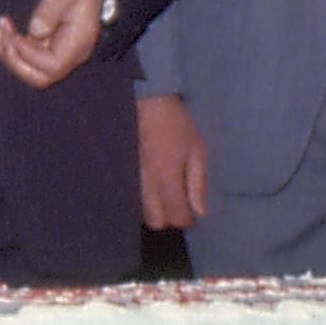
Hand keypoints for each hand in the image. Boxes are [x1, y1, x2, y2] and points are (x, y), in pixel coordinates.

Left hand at [0, 0, 115, 88]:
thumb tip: (35, 31)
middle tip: (2, 35)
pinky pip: (30, 57)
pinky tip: (4, 30)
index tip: (15, 34)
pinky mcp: (51, 44)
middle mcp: (73, 52)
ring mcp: (62, 50)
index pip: (52, 65)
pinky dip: (14, 48)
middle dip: (15, 61)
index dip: (28, 54)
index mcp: (79, 41)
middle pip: (42, 77)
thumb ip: (48, 10)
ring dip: (11, 54)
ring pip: (33, 70)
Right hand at [137, 94, 207, 230]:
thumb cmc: (177, 125)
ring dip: (156, 211)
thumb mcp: (197, 150)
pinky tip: (153, 189)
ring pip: (141, 212)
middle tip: (179, 205)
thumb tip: (200, 212)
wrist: (148, 103)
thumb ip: (198, 183)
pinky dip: (144, 201)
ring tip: (166, 196)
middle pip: (155, 221)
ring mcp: (132, 179)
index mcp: (166, 177)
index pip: (177, 216)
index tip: (194, 213)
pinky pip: (133, 198)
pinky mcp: (124, 173)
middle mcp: (146, 184)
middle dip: (169, 218)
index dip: (188, 220)